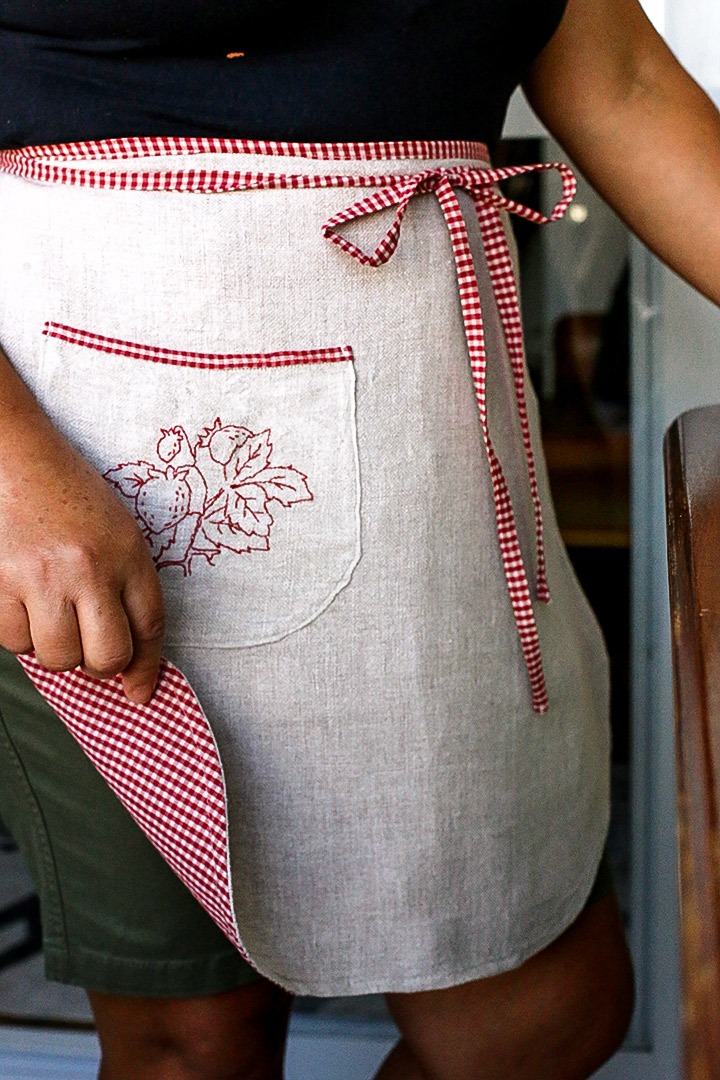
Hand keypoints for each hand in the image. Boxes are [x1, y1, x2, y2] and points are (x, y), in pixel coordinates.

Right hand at [0, 408, 163, 703]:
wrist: (12, 453)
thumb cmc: (65, 493)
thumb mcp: (115, 531)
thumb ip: (125, 587)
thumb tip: (123, 661)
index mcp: (127, 552)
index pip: (149, 626)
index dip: (146, 667)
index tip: (139, 690)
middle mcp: (89, 567)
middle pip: (106, 656)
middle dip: (98, 664)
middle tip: (85, 647)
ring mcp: (41, 576)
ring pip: (57, 657)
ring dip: (53, 648)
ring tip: (47, 614)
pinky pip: (13, 641)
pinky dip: (16, 632)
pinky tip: (18, 601)